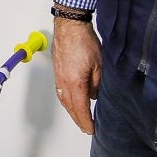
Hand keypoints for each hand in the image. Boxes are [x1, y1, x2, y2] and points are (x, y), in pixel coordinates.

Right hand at [50, 17, 101, 134]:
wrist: (70, 26)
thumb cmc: (84, 41)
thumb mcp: (99, 65)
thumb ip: (97, 83)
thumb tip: (94, 95)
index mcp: (75, 83)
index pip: (81, 108)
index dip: (86, 121)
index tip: (91, 130)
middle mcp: (64, 83)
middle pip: (71, 107)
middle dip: (79, 120)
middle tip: (86, 128)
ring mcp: (58, 77)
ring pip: (64, 100)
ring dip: (72, 111)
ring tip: (79, 117)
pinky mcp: (57, 71)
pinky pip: (61, 91)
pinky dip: (66, 100)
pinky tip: (71, 101)